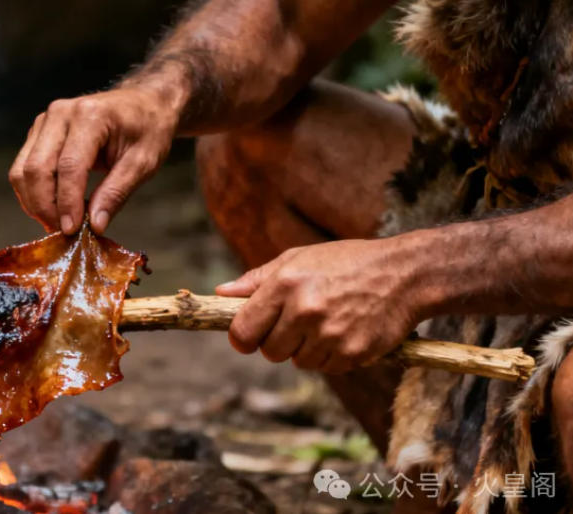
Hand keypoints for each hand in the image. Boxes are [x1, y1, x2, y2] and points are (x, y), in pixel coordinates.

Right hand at [9, 86, 179, 234]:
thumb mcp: (144, 163)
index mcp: (90, 115)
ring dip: (35, 202)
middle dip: (45, 207)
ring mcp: (45, 121)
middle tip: (63, 232)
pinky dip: (34, 193)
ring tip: (59, 222)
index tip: (72, 230)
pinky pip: (24, 168)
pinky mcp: (38, 132)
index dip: (67, 203)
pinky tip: (56, 206)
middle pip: (36, 169)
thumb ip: (116, 193)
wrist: (143, 104)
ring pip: (23, 171)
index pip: (69, 166)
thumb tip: (95, 225)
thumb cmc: (148, 129)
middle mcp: (60, 114)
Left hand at [215, 239, 423, 372]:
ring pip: (298, 362)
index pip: (243, 331)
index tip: (249, 336)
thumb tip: (222, 293)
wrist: (405, 274)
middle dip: (278, 341)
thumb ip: (257, 279)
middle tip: (298, 322)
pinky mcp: (352, 354)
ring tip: (327, 322)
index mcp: (286, 284)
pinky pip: (326, 368)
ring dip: (306, 349)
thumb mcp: (299, 258)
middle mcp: (305, 310)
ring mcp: (330, 335)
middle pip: (269, 351)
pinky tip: (345, 331)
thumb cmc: (346, 263)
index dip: (242, 337)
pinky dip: (331, 356)